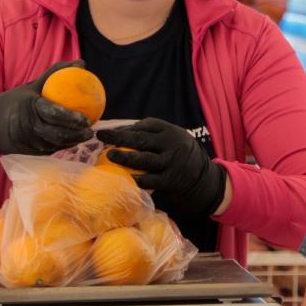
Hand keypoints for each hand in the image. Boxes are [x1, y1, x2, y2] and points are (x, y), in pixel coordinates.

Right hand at [0, 60, 94, 155]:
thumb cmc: (15, 101)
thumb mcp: (32, 86)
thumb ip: (55, 74)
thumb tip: (81, 63)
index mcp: (29, 107)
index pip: (53, 113)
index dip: (71, 118)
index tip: (86, 118)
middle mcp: (28, 126)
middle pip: (57, 134)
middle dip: (76, 134)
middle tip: (90, 129)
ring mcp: (28, 142)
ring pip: (55, 144)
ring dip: (72, 142)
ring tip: (86, 135)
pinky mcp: (29, 152)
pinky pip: (50, 149)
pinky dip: (63, 145)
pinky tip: (74, 140)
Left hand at [96, 118, 226, 215]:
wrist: (204, 179)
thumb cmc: (179, 156)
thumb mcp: (172, 139)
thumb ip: (152, 135)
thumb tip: (119, 132)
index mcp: (170, 131)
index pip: (145, 125)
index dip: (125, 128)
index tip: (108, 131)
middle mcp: (171, 144)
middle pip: (141, 139)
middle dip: (119, 137)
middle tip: (101, 136)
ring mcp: (171, 162)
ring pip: (143, 159)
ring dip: (124, 157)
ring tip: (110, 155)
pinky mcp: (170, 180)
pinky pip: (149, 180)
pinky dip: (135, 178)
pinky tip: (123, 177)